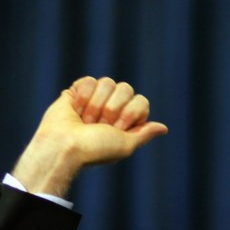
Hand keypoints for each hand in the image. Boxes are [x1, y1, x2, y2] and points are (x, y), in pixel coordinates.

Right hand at [12, 76, 168, 195]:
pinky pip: (88, 80)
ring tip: (85, 121)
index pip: (141, 101)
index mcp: (127, 121)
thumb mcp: (125, 145)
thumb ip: (144, 134)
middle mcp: (113, 108)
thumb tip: (163, 128)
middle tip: (99, 125)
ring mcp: (95, 98)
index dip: (130, 113)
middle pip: (125, 88)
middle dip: (112, 109)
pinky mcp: (77, 91)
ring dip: (96, 104)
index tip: (117, 129)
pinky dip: (82, 96)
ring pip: (107, 82)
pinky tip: (75, 110)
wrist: (65, 145)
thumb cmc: (95, 149)